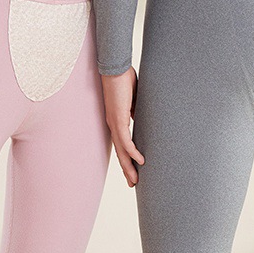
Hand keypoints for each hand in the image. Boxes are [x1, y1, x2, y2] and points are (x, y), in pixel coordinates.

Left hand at [100, 68, 144, 184]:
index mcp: (117, 121)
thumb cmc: (124, 79)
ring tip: (135, 180)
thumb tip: (140, 118)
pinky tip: (140, 160)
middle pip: (120, 153)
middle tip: (133, 184)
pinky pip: (125, 140)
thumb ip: (136, 110)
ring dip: (128, 166)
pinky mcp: (118, 118)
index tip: (135, 169)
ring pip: (121, 150)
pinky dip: (132, 151)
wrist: (115, 68)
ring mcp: (115, 122)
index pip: (122, 145)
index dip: (128, 158)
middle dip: (127, 169)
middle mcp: (113, 125)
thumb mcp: (134, 99)